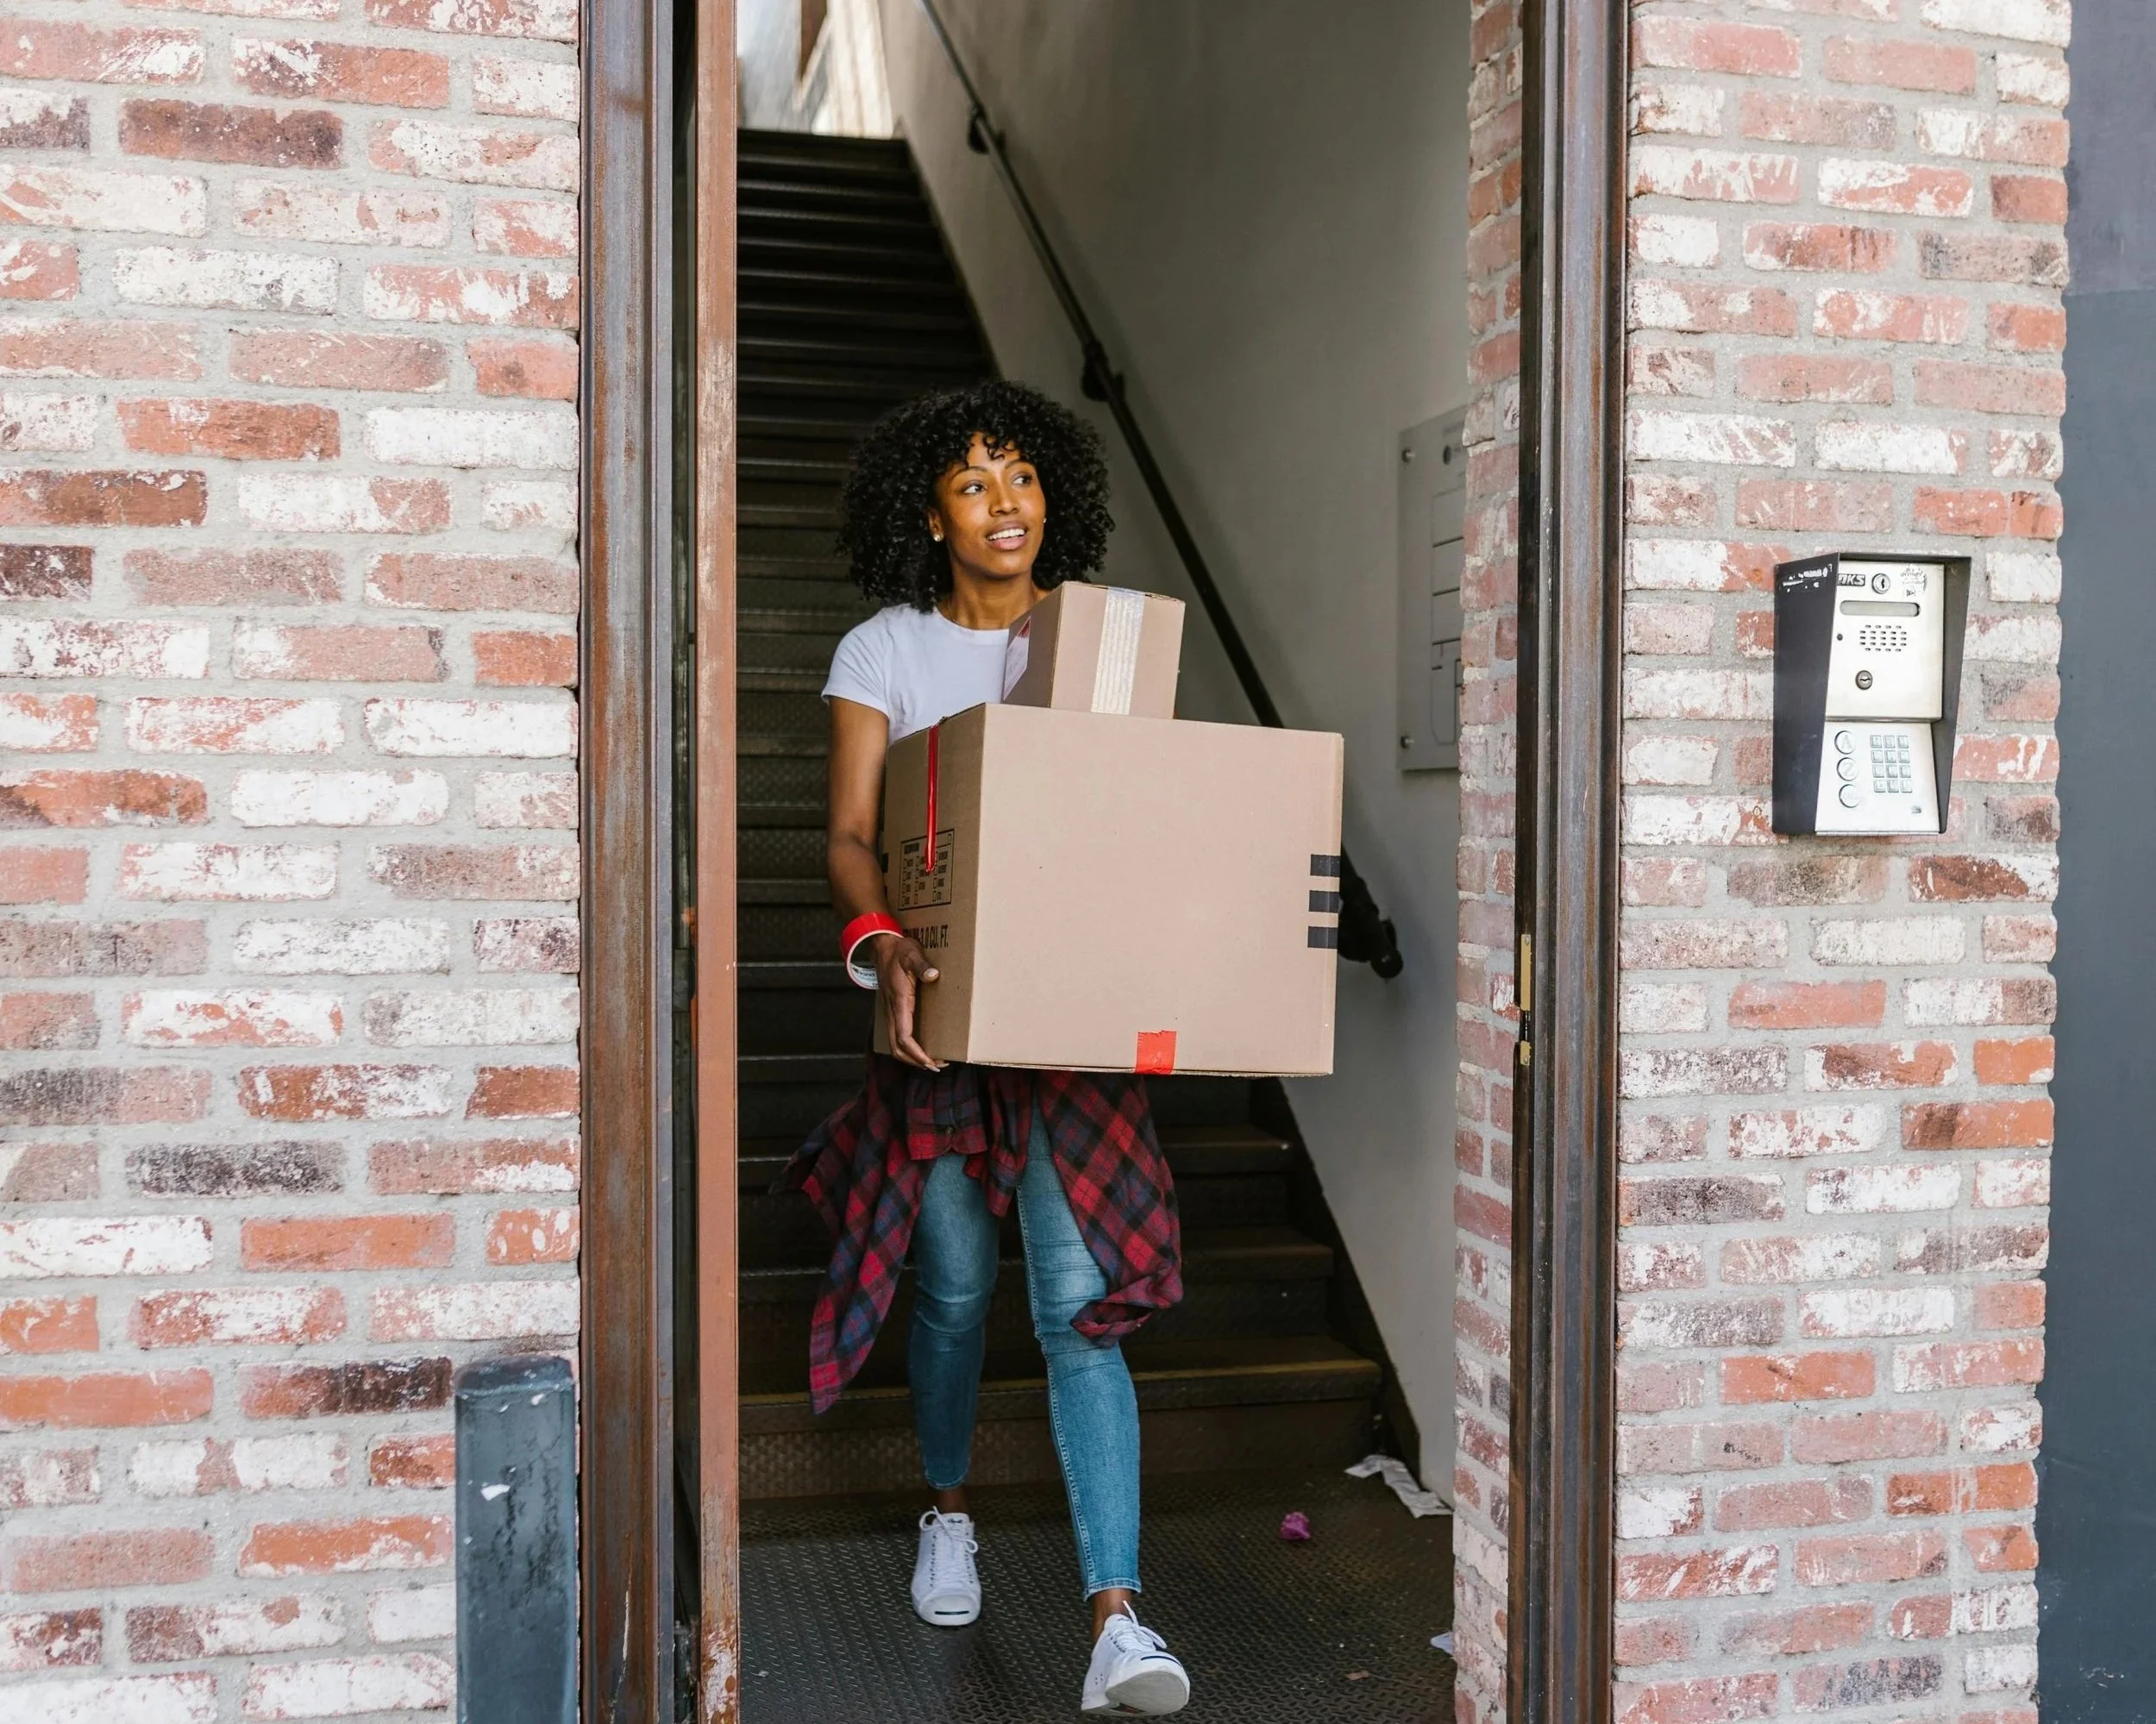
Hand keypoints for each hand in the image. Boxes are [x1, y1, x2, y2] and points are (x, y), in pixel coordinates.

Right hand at [875, 935, 941, 1069]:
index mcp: (899, 1001)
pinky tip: (922, 1046)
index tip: (931, 1063)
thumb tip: (933, 975)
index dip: (916, 1054)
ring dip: (911, 1057)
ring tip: (931, 1061)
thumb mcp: (913, 954)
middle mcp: (892, 1010)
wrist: (883, 946)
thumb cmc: (900, 950)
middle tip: (936, 1066)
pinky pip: (897, 1035)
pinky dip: (908, 1047)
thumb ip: (922, 965)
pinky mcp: (892, 1010)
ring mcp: (891, 1011)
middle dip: (915, 1061)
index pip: (904, 1037)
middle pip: (897, 1048)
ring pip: (894, 1044)